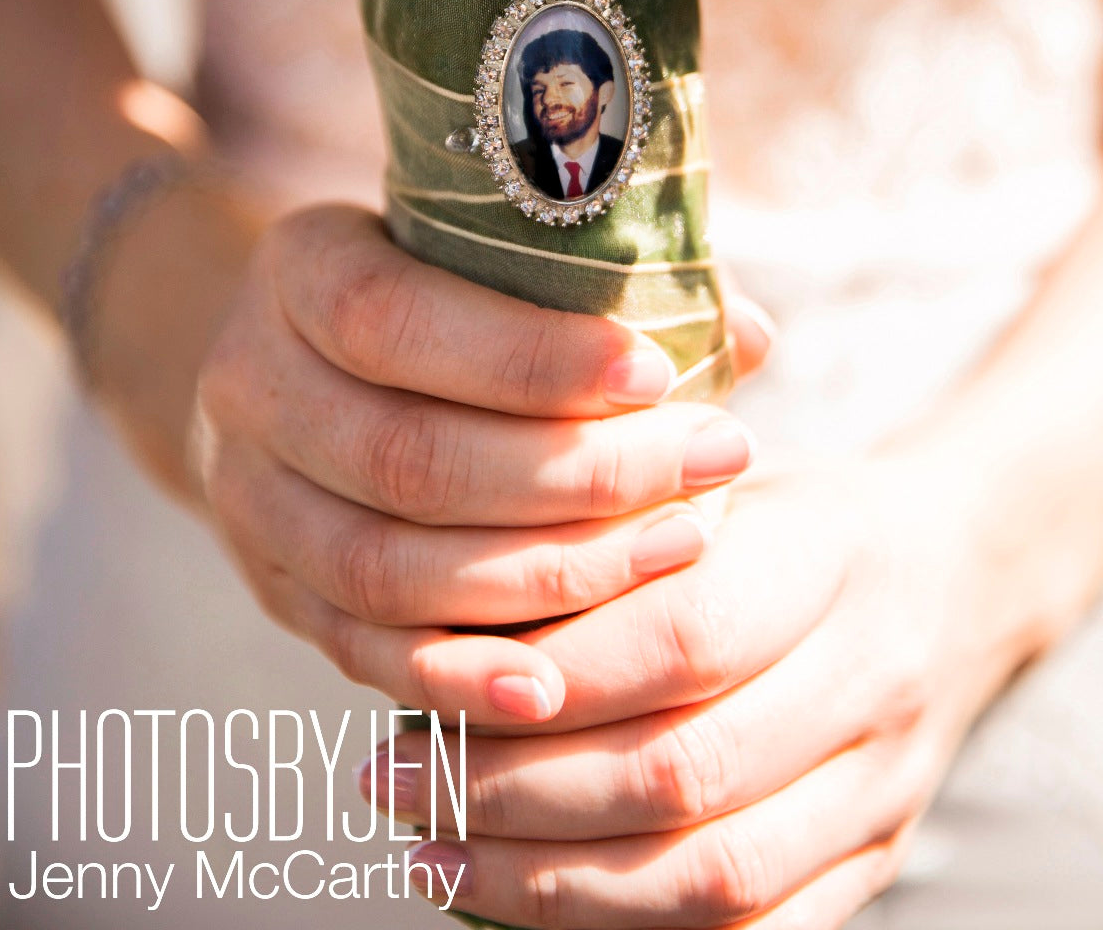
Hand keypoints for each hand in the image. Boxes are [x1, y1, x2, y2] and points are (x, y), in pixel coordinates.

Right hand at [192, 203, 767, 727]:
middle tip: (712, 460)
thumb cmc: (438, 293)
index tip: (659, 370)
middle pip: (406, 454)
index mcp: (296, 268)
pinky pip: (364, 653)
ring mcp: (247, 499)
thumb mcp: (488, 252)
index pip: (392, 318)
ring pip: (386, 568)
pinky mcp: (274, 592)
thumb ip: (609, 282)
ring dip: (544, 575)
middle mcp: (249, 382)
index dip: (528, 355)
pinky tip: (557, 688)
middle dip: (575, 473)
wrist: (302, 362)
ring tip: (676, 545)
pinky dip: (461, 679)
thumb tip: (745, 337)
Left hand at [369, 447, 1025, 928]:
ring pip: (714, 872)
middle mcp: (870, 677)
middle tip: (393, 774)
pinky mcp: (879, 857)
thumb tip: (444, 576)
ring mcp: (883, 784)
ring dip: (551, 880)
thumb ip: (615, 508)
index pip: (684, 635)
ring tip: (429, 845)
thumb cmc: (799, 509)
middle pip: (685, 769)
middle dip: (517, 789)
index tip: (422, 684)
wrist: (961, 570)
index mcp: (831, 553)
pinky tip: (523, 904)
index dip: (549, 676)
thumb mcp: (726, 469)